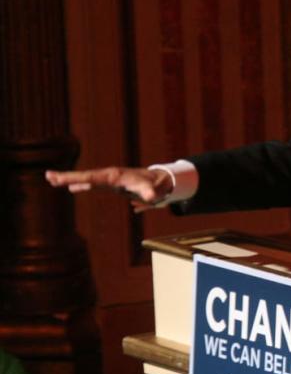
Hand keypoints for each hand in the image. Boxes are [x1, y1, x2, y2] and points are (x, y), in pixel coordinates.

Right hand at [45, 166, 173, 212]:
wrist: (159, 181)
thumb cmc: (155, 186)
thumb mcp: (153, 190)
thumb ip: (150, 193)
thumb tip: (151, 198)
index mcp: (113, 176)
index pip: (91, 177)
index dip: (76, 179)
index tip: (62, 179)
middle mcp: (108, 176)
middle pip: (84, 176)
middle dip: (66, 176)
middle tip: (48, 176)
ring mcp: (108, 179)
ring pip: (85, 179)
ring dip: (69, 179)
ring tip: (52, 179)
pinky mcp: (110, 184)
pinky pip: (91, 184)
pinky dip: (80, 184)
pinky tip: (71, 188)